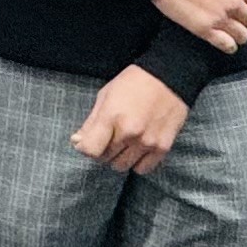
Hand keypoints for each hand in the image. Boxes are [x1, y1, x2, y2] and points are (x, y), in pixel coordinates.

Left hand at [70, 66, 192, 176]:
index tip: (87, 141)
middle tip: (109, 135)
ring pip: (122, 166)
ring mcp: (147, 142)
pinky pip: (142, 168)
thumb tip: (78, 142)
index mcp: (112, 117)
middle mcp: (130, 133)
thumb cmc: (134, 83)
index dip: (85, 147)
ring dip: (119, 157)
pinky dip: (137, 162)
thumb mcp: (106, 95)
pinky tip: (137, 148)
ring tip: (124, 141)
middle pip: (105, 159)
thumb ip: (90, 122)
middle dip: (103, 149)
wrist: (169, 77)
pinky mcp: (162, 147)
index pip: (90, 150)